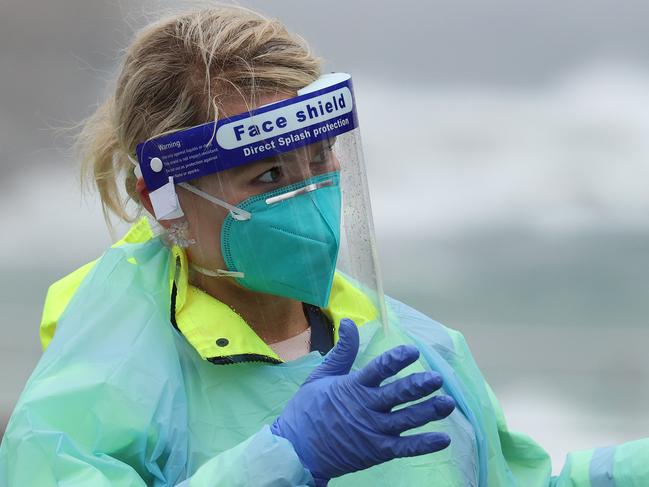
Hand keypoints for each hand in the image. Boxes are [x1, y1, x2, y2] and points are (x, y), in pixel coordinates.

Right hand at [270, 318, 454, 484]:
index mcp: (352, 386)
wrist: (296, 450)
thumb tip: (349, 322)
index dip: (397, 360)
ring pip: (407, 419)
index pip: (379, 369)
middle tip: (437, 379)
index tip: (413, 352)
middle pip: (398, 394)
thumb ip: (342, 351)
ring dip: (429, 411)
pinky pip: (405, 448)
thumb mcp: (321, 376)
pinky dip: (424, 444)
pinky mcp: (377, 451)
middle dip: (419, 386)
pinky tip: (443, 438)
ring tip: (448, 403)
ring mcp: (373, 431)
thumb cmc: (307, 410)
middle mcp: (366, 407)